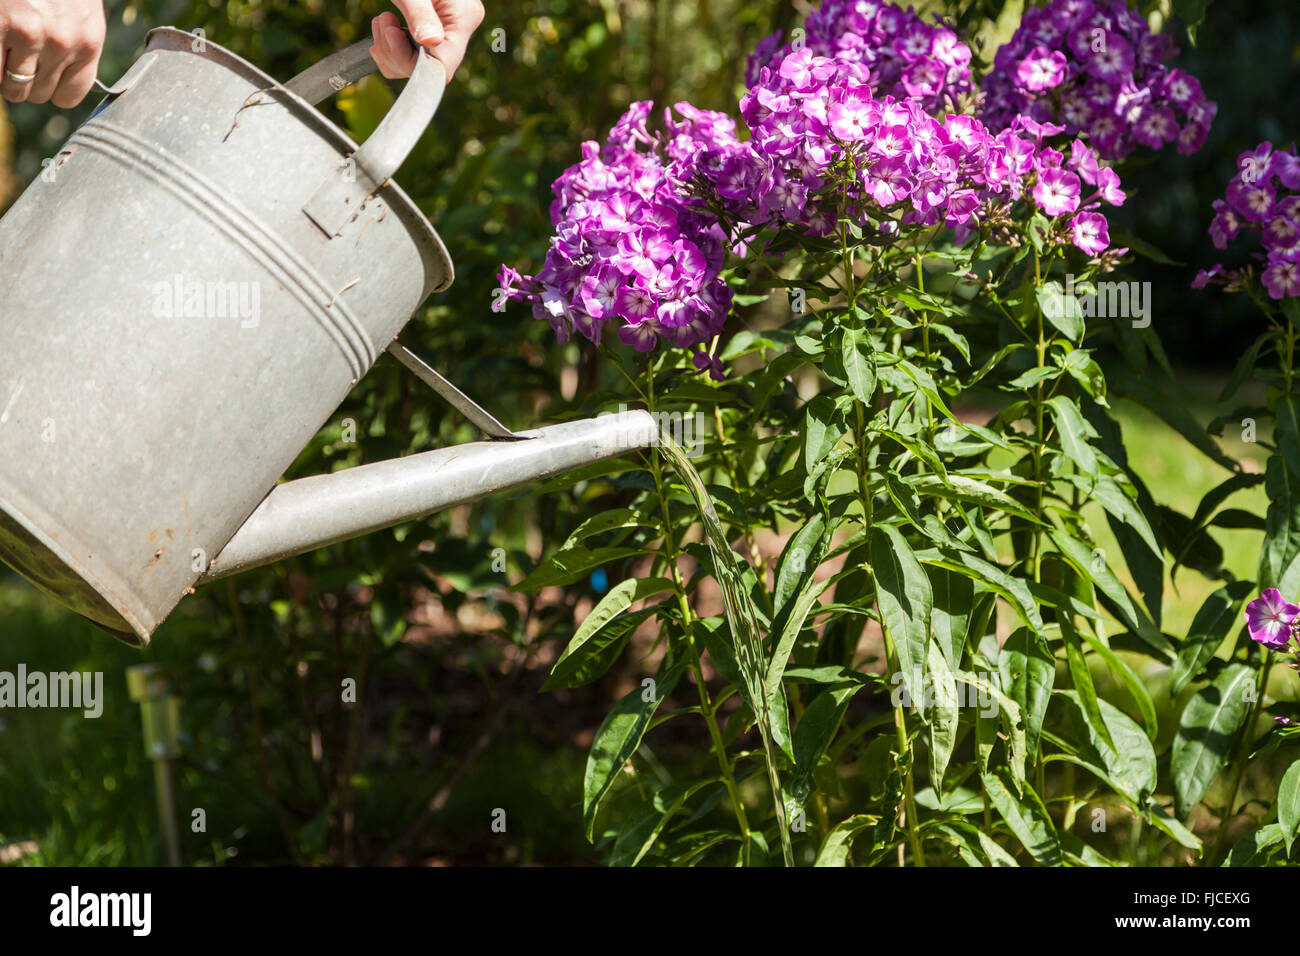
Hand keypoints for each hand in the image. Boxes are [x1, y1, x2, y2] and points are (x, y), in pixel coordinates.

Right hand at [0, 0, 104, 105]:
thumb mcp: (78, 12)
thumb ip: (74, 45)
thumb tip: (57, 85)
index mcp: (88, 41)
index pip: (69, 96)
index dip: (50, 90)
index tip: (40, 77)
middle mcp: (64, 42)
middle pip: (38, 94)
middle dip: (25, 81)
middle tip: (17, 56)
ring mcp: (31, 34)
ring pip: (13, 88)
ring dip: (5, 75)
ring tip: (7, 48)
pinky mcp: (1, 24)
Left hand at [369, 1, 484, 80]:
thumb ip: (421, 15)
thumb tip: (430, 43)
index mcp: (464, 18)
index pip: (444, 64)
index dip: (415, 64)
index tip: (391, 38)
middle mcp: (458, 31)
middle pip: (427, 68)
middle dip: (396, 52)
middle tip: (383, 22)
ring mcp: (444, 34)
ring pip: (415, 66)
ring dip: (389, 49)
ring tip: (382, 21)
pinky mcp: (429, 34)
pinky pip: (409, 58)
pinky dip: (390, 49)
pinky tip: (384, 30)